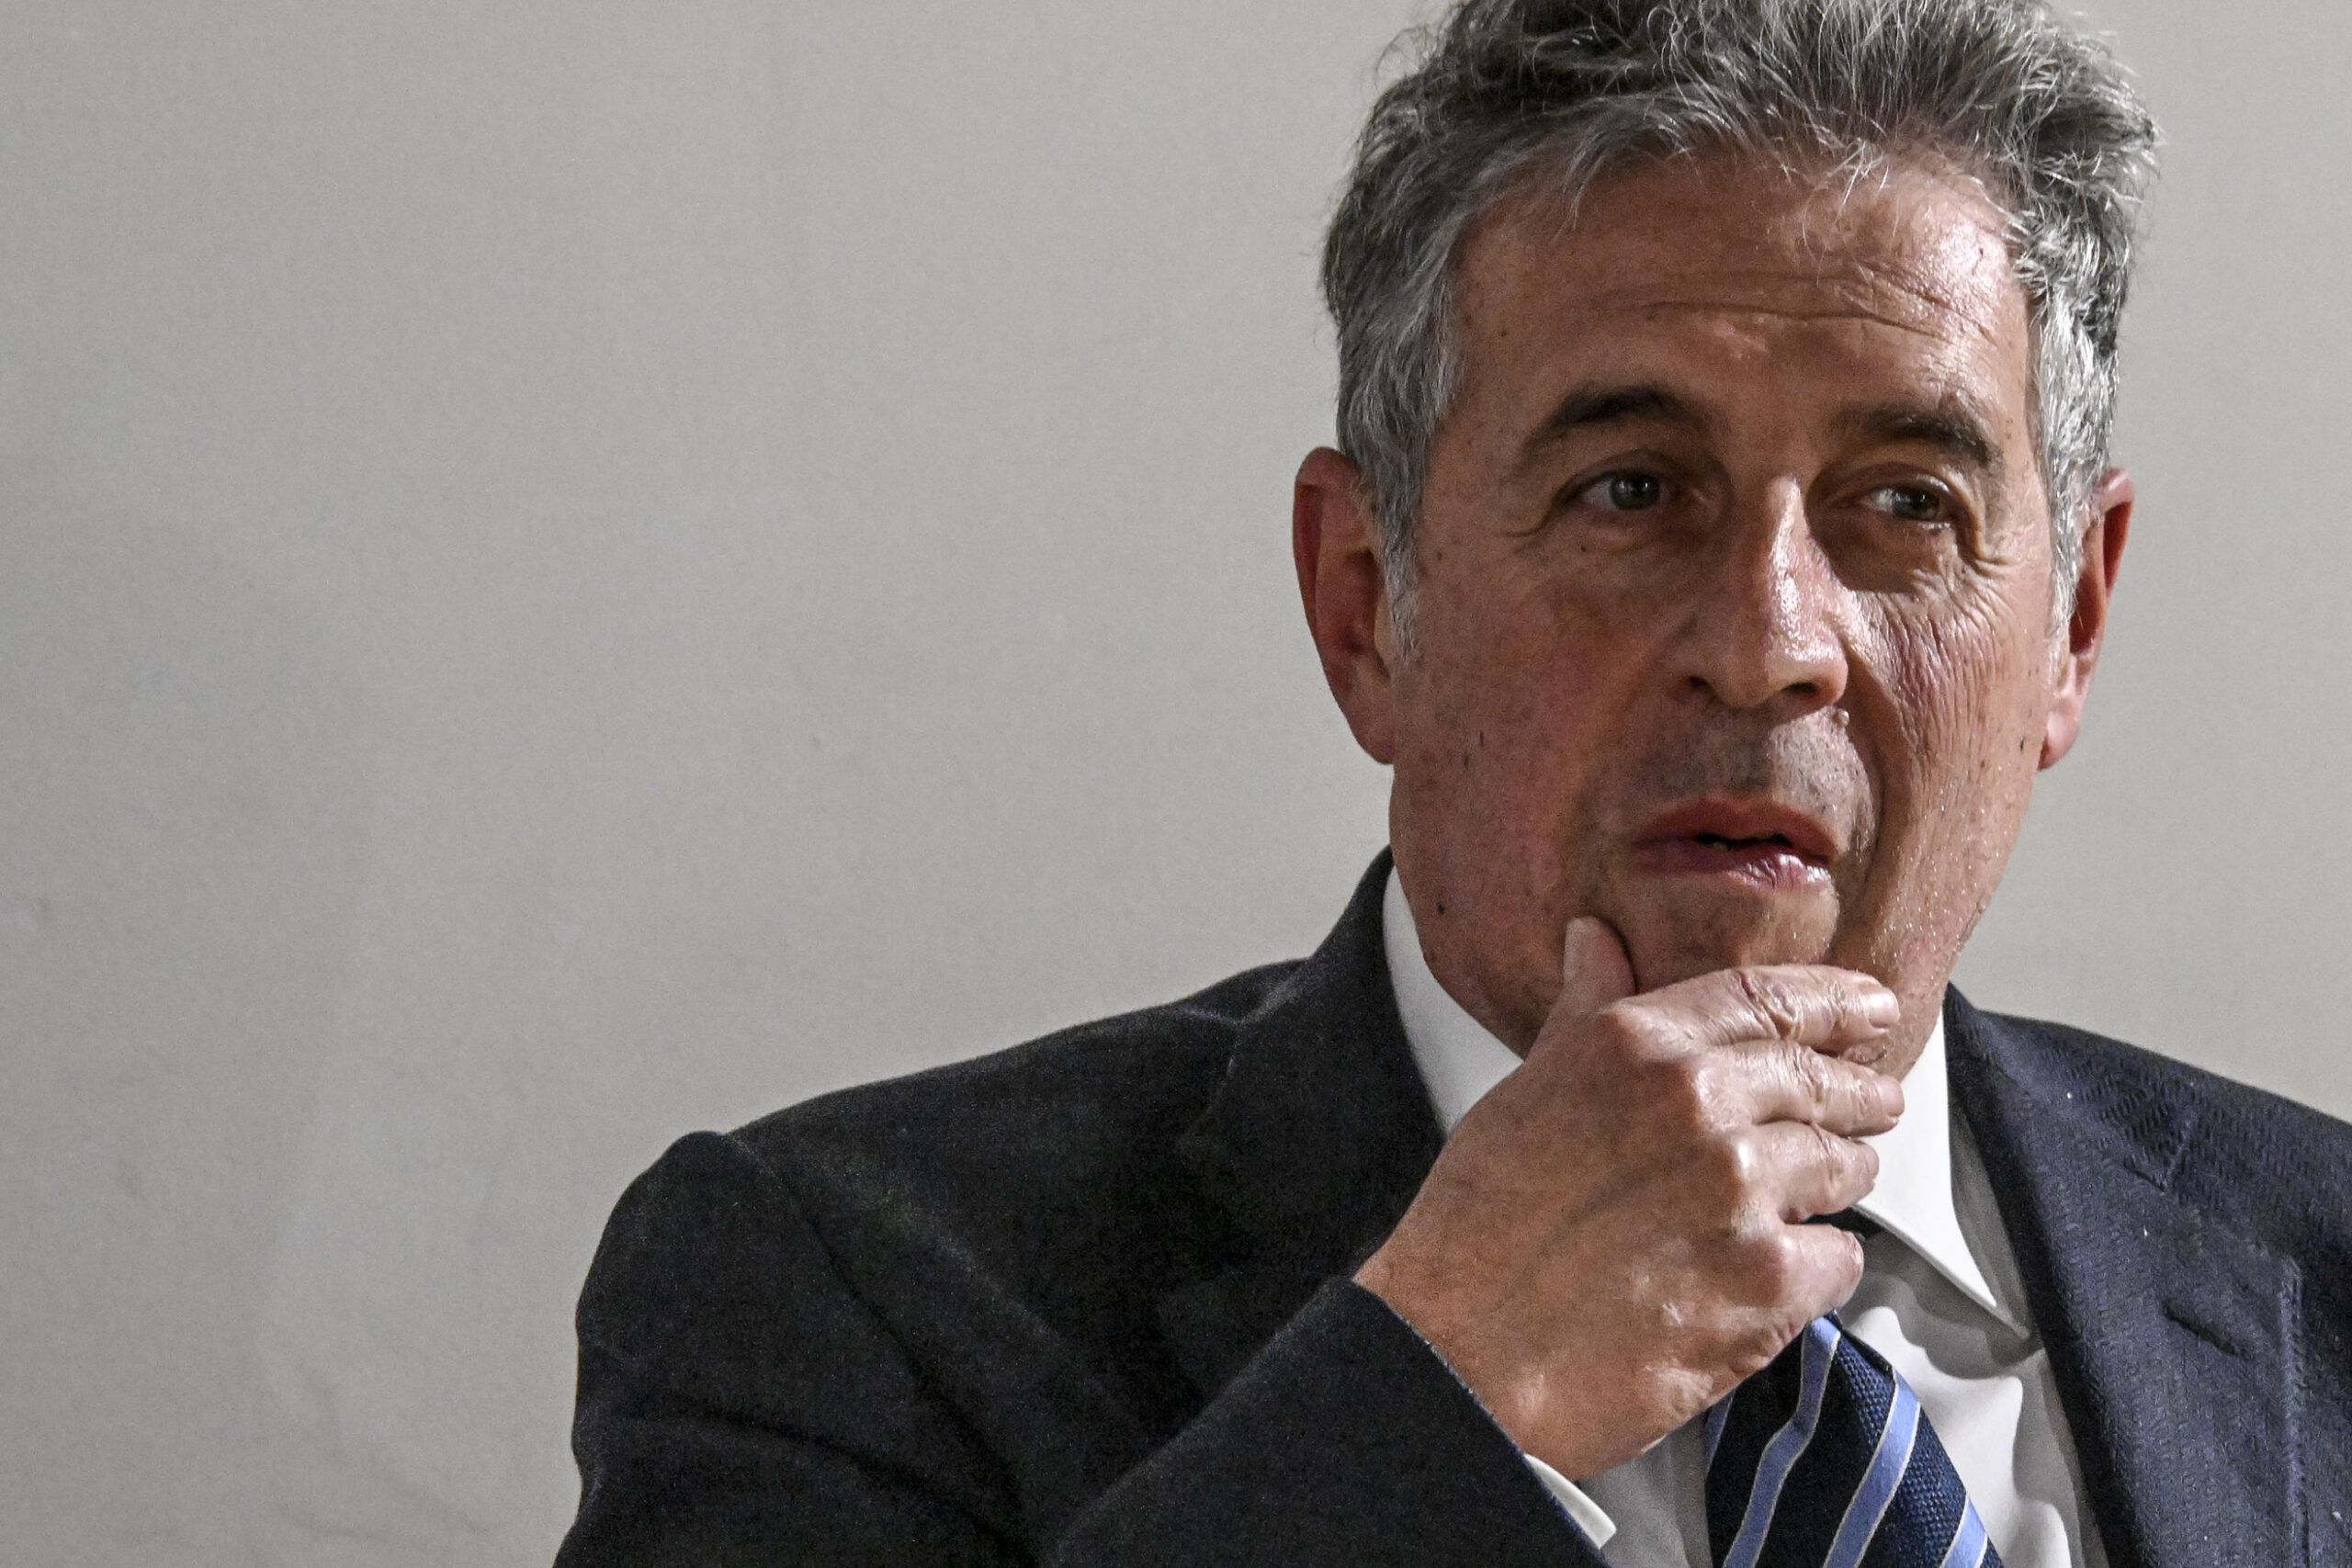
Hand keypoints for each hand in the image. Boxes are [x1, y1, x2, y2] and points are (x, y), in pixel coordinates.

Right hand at [1354, 917, 1903, 1479]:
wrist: (1463, 1355)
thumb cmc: (1478, 1231)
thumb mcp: (1524, 1094)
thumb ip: (1584, 1013)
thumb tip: (1596, 942)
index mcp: (1634, 1044)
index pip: (1772, 999)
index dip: (1839, 1002)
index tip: (1871, 1009)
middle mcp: (1697, 1103)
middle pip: (1827, 1081)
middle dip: (1857, 1097)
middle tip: (1869, 1109)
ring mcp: (1740, 1191)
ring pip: (1845, 1168)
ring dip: (1830, 1184)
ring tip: (1794, 1202)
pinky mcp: (1769, 1282)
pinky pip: (1840, 1257)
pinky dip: (1816, 1267)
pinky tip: (1768, 1275)